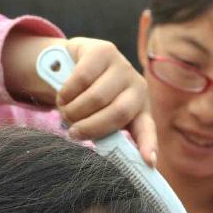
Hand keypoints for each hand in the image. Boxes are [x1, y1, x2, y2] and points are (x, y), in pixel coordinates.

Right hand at [58, 37, 156, 165]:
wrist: (70, 64)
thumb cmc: (87, 98)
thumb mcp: (99, 117)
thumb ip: (105, 131)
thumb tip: (106, 153)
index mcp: (140, 109)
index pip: (147, 129)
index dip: (148, 146)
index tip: (149, 162)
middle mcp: (136, 86)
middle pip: (117, 113)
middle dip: (89, 127)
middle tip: (73, 131)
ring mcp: (122, 66)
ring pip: (97, 97)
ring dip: (74, 110)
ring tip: (66, 112)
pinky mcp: (104, 50)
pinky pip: (82, 79)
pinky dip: (67, 93)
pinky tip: (63, 96)